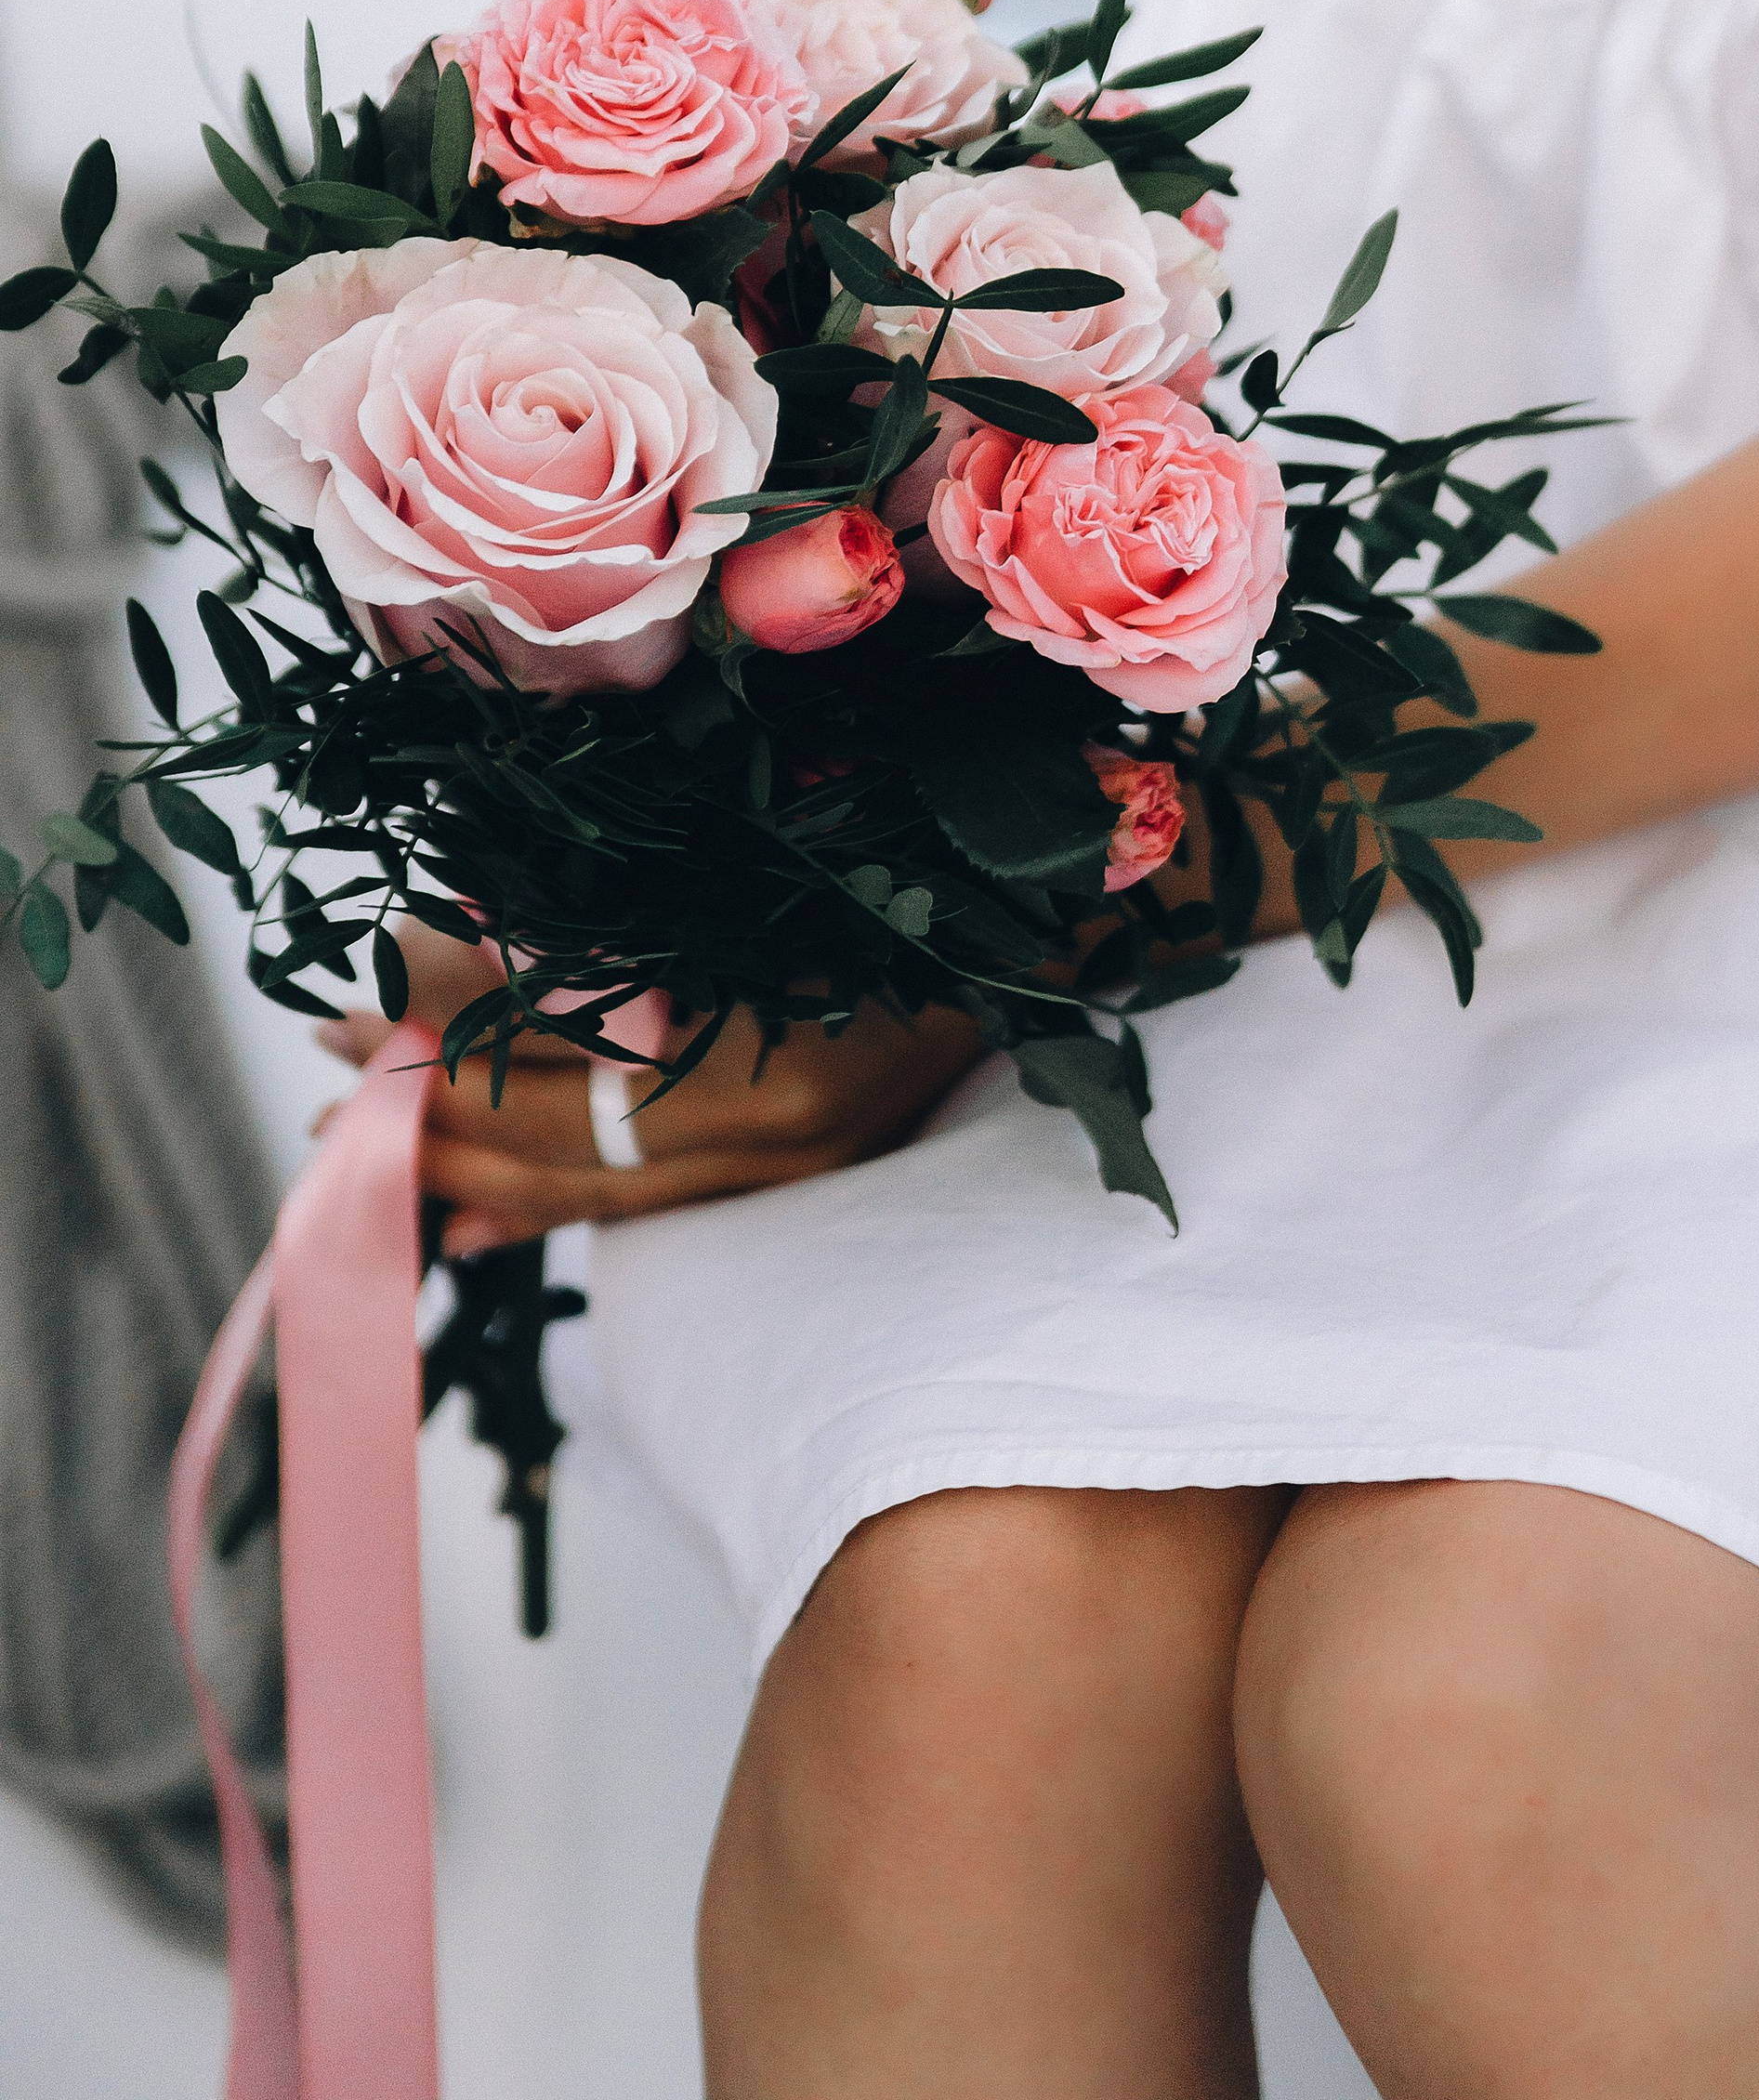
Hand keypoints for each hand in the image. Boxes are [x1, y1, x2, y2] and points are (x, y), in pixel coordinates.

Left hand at [317, 924, 984, 1250]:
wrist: (1067, 949)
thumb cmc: (932, 892)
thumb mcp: (776, 892)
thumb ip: (637, 933)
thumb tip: (478, 921)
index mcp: (774, 1076)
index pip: (566, 1088)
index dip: (451, 1057)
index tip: (359, 1019)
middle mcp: (778, 1148)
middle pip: (565, 1156)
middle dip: (433, 1122)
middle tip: (330, 1084)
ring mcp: (793, 1178)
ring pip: (596, 1194)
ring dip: (470, 1171)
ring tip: (369, 1148)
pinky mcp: (798, 1180)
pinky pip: (648, 1210)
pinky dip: (550, 1214)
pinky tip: (473, 1228)